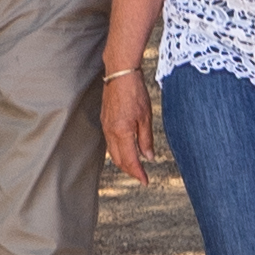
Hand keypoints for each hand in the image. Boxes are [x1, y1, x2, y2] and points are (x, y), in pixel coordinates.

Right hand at [103, 62, 157, 182]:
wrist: (120, 73)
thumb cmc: (135, 92)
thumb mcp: (145, 117)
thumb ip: (146, 139)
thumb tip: (149, 157)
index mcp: (122, 132)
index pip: (130, 160)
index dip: (138, 173)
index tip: (146, 181)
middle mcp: (110, 132)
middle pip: (118, 160)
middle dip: (130, 171)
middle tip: (141, 177)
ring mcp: (105, 126)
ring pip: (112, 152)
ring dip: (123, 162)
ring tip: (135, 167)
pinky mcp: (105, 120)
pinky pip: (109, 142)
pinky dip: (118, 151)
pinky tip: (125, 150)